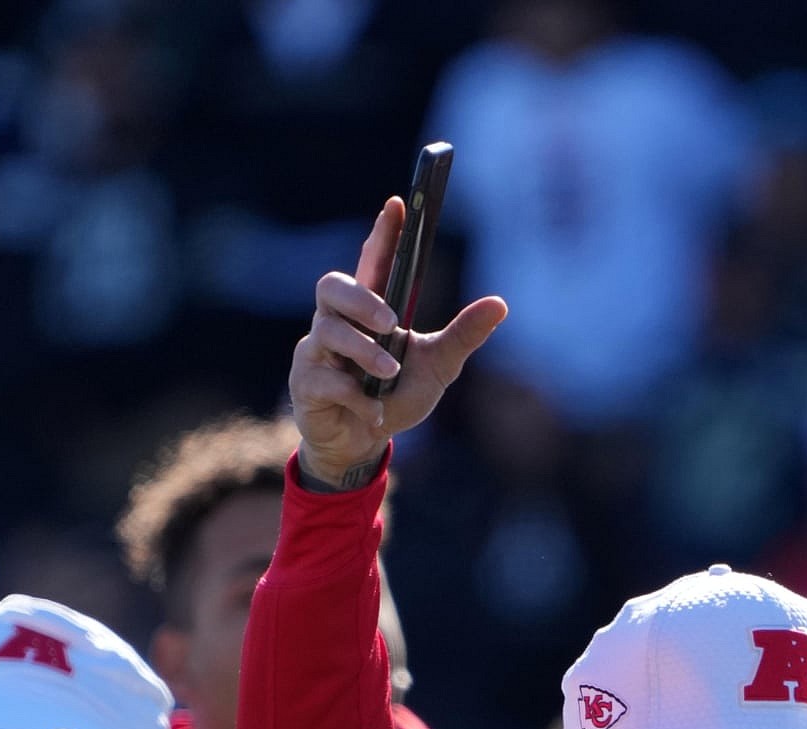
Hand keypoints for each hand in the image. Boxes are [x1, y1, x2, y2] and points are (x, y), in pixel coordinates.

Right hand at [289, 197, 506, 489]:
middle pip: (331, 286)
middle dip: (361, 299)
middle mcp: (337, 323)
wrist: (363, 445)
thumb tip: (501, 303)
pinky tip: (375, 412)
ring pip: (327, 332)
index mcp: (369, 311)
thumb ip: (463, 335)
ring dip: (364, 353)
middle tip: (391, 321)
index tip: (397, 204)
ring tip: (389, 374)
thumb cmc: (395, 397)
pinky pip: (325, 380)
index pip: (373, 262)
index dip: (383, 233)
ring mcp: (316, 351)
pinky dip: (357, 398)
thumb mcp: (438, 367)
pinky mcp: (305, 384)